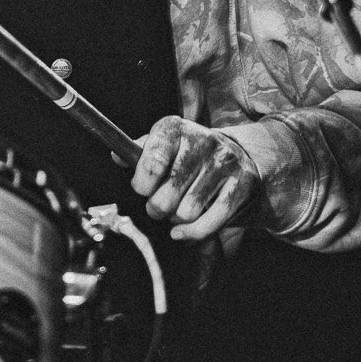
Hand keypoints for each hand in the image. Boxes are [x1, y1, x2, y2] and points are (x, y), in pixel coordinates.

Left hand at [131, 117, 261, 241]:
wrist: (243, 158)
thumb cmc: (192, 157)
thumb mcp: (167, 146)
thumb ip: (141, 153)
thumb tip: (116, 157)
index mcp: (177, 128)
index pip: (151, 163)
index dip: (141, 185)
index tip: (143, 189)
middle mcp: (203, 141)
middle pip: (165, 196)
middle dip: (156, 208)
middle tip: (159, 206)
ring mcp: (225, 163)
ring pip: (185, 213)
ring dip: (176, 220)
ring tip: (178, 211)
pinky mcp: (243, 185)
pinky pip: (208, 223)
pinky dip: (191, 233)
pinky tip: (183, 231)